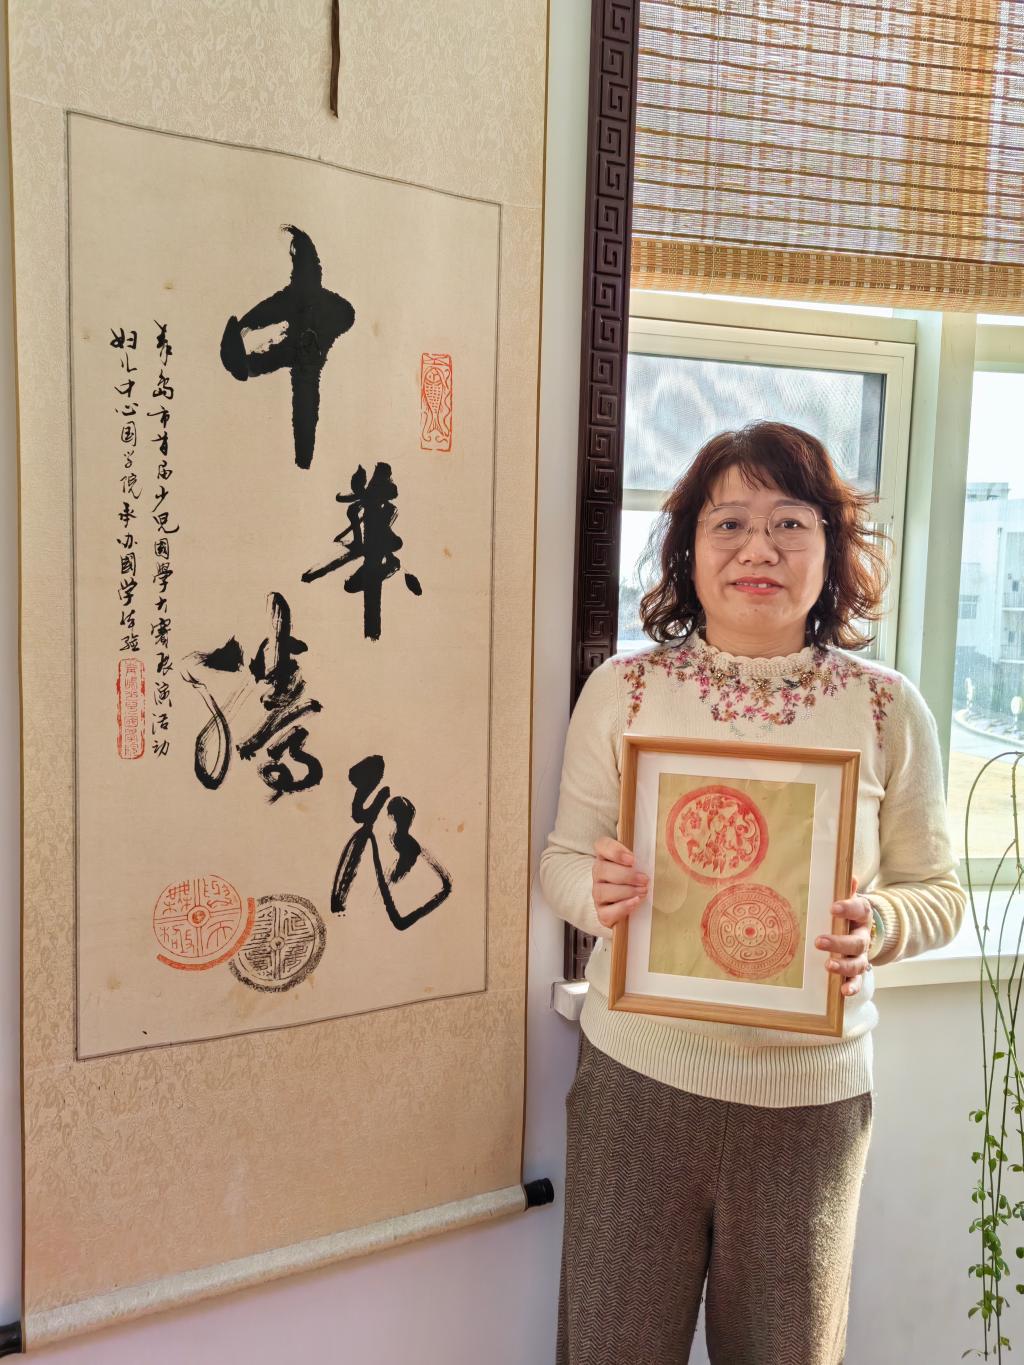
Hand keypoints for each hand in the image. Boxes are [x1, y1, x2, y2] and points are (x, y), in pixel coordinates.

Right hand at [592, 836, 648, 930]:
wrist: (634, 909)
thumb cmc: (640, 882)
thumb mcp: (642, 867)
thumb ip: (645, 859)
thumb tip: (662, 855)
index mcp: (606, 857)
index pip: (601, 845)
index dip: (614, 851)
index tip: (632, 859)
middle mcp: (599, 874)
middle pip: (601, 869)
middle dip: (625, 875)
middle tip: (644, 879)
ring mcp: (598, 894)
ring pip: (602, 891)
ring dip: (625, 891)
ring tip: (643, 891)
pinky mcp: (602, 913)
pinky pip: (605, 912)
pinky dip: (622, 907)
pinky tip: (635, 902)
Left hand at [816, 875, 871, 997]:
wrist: (860, 930)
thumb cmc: (845, 914)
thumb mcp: (847, 900)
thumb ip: (845, 890)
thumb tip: (849, 875)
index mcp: (862, 915)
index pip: (859, 909)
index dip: (847, 908)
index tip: (832, 907)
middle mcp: (863, 937)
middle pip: (856, 942)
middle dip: (839, 943)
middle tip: (819, 942)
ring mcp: (861, 956)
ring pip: (858, 963)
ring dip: (844, 966)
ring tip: (829, 966)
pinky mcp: (857, 972)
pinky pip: (857, 981)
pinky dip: (852, 987)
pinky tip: (843, 991)